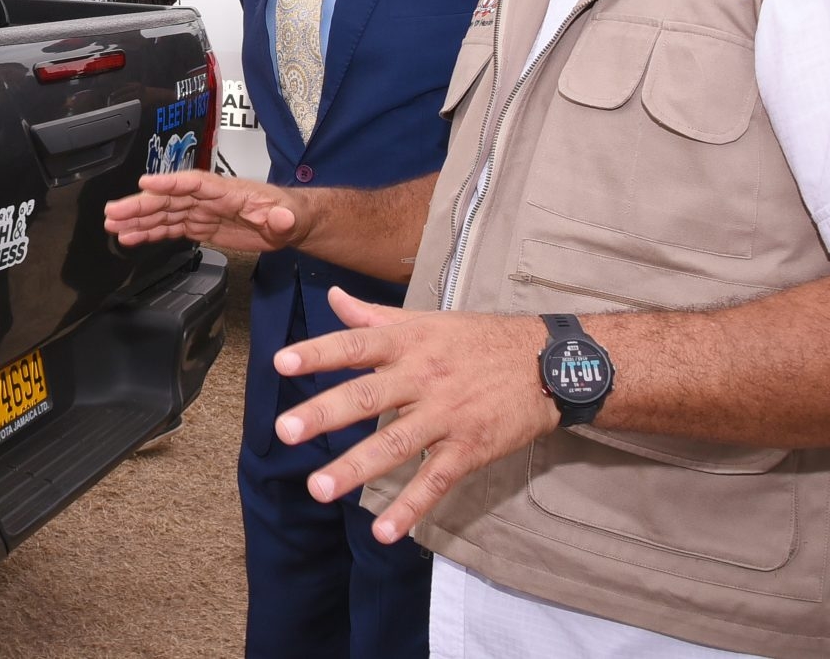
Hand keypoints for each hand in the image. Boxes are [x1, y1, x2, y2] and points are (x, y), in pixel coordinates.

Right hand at [103, 171, 305, 253]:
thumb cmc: (289, 213)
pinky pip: (170, 228)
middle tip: (113, 212)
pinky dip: (149, 232)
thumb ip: (282, 218)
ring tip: (112, 226)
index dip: (169, 183)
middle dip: (140, 205)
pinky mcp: (200, 227)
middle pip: (169, 199)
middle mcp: (208, 199)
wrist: (289, 223)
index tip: (144, 183)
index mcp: (227, 191)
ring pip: (164, 214)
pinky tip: (130, 237)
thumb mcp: (290, 216)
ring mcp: (201, 212)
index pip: (194, 183)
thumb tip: (280, 218)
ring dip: (138, 219)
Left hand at [275, 287, 556, 543]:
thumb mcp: (427, 320)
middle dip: (325, 414)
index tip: (281, 362)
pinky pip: (436, 480)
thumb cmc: (479, 340)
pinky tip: (384, 532)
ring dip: (356, 467)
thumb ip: (374, 316)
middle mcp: (423, 377)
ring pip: (396, 443)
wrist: (549, 364)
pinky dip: (410, 506)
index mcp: (408, 343)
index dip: (318, 353)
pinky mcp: (470, 448)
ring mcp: (447, 415)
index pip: (355, 346)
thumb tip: (334, 298)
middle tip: (286, 431)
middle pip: (368, 396)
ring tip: (319, 488)